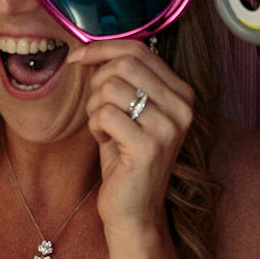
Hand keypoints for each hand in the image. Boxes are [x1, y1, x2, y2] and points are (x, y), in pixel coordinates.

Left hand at [83, 43, 193, 241]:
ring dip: (95, 108)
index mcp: (181, 93)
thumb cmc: (125, 159)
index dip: (102, 48)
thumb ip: (122, 79)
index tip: (77, 58)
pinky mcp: (149, 147)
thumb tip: (91, 49)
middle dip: (97, 82)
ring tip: (103, 129)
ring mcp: (168, 128)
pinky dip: (95, 127)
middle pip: (124, 64)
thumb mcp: (130, 112)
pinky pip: (105, 115)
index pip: (139, 50)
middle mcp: (182, 108)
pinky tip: (105, 142)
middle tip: (97, 109)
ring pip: (111, 89)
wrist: (134, 210)